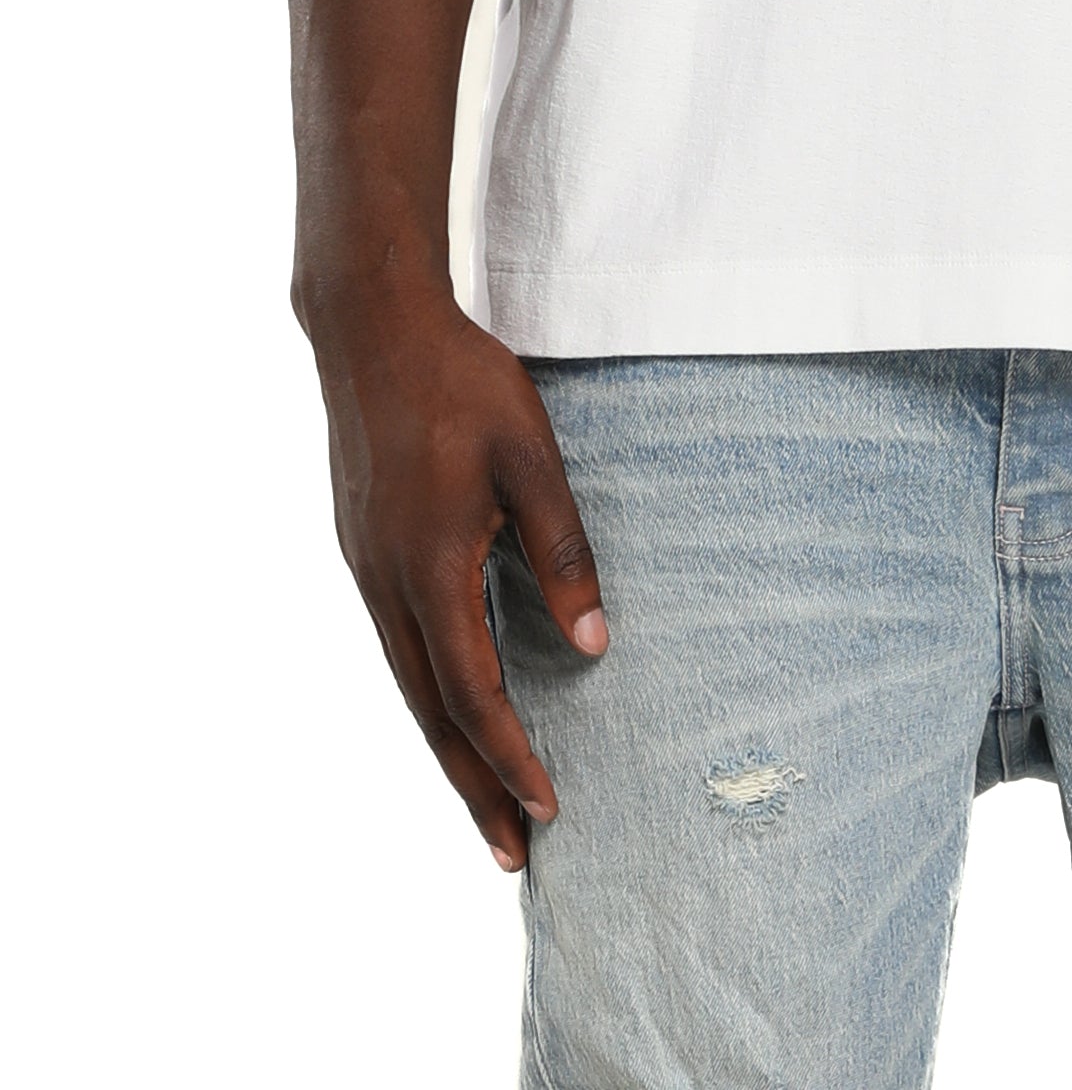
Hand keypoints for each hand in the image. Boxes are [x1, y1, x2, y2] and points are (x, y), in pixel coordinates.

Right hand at [307, 286, 606, 869]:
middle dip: (474, 787)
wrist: (371, 328)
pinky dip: (429, 695)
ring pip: (410, 685)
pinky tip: (453, 707)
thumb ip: (562, 551)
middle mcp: (386, 586)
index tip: (549, 808)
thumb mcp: (532, 458)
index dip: (512, 756)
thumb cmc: (461, 384)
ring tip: (486, 802)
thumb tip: (594, 644)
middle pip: (432, 714)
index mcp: (429, 569)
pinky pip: (398, 647)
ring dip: (449, 749)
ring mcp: (366, 570)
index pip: (474, 693)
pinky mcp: (362, 551)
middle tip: (512, 856)